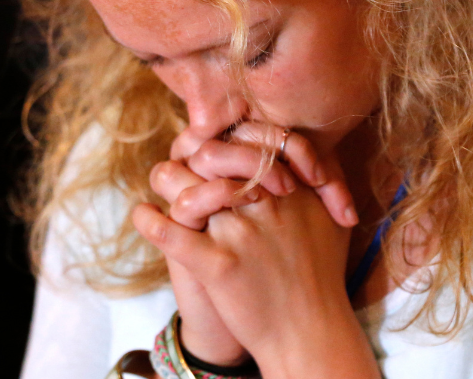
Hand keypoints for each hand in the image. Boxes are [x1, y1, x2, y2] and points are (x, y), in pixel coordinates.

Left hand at [143, 123, 358, 367]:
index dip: (222, 139)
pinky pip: (169, 233)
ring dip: (167, 185)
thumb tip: (288, 150)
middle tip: (184, 170)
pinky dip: (148, 221)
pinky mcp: (218, 265)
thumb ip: (316, 181)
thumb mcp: (328, 219)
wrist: (311, 332)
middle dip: (188, 157)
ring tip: (164, 193)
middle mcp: (264, 202)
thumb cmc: (320, 273)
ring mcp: (239, 232)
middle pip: (208, 155)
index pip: (245, 139)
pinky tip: (144, 216)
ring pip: (184, 188)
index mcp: (290, 186)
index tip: (211, 150)